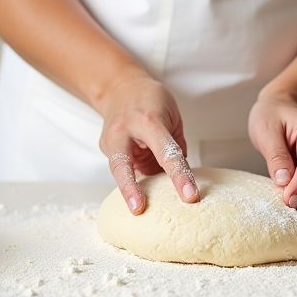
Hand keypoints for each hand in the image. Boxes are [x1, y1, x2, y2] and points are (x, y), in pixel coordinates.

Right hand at [97, 73, 198, 215]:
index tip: (190, 196)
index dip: (179, 176)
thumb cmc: (149, 100)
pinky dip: (130, 180)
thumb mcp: (171, 116)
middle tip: (139, 209)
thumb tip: (182, 177)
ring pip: (118, 170)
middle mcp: (125, 130)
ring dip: (130, 190)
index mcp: (149, 120)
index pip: (167, 153)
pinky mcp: (105, 148)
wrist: (119, 87)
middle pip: (124, 164)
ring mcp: (111, 139)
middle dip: (131, 188)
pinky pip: (121, 169)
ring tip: (140, 207)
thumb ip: (175, 146)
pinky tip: (137, 190)